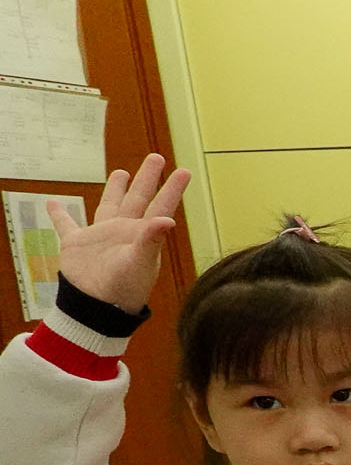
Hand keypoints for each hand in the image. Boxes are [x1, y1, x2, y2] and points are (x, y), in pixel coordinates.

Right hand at [51, 155, 189, 313]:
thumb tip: (168, 219)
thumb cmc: (124, 288)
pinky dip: (59, 214)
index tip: (184, 171)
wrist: (97, 307)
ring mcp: (101, 236)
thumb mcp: (140, 263)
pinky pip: (66, 224)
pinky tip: (53, 202)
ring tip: (120, 172)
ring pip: (109, 205)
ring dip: (115, 189)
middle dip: (147, 178)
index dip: (172, 189)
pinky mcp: (77, 244)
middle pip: (138, 198)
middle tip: (156, 157)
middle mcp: (124, 231)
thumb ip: (151, 240)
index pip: (160, 205)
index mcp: (143, 234)